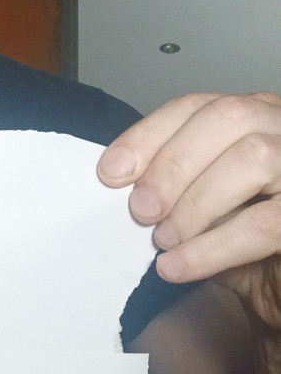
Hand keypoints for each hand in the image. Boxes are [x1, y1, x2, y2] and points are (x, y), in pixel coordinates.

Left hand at [97, 91, 280, 329]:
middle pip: (226, 119)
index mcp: (253, 118)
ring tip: (164, 240)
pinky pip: (262, 223)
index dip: (149, 136)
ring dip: (195, 202)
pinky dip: (211, 247)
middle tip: (141, 210)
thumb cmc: (245, 246)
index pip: (196, 107)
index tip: (111, 172)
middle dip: (172, 165)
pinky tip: (177, 266)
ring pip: (252, 158)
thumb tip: (119, 180)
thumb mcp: (200, 209)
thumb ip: (170, 187)